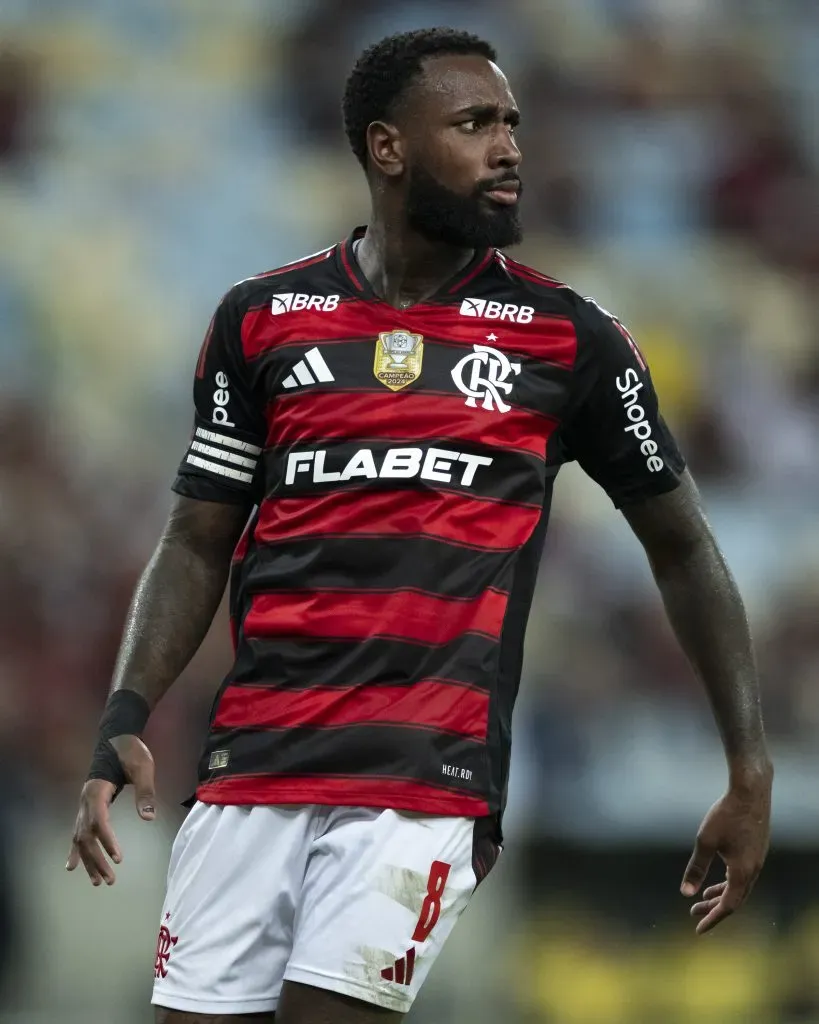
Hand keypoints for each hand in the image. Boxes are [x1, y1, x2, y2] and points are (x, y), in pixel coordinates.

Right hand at [66, 735, 155, 885]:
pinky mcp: (87, 807)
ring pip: (80, 839)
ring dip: (88, 861)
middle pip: (86, 836)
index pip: (98, 821)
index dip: (106, 840)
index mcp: (97, 790)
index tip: (118, 856)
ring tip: (98, 882)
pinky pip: (77, 833)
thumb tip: (148, 818)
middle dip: (96, 859)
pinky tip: (73, 867)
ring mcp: (83, 805)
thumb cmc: (132, 751)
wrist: (118, 737)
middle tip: (110, 880)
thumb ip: (145, 792)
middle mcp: (85, 800)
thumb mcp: (143, 768)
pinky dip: (76, 851)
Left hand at [681, 769, 771, 933]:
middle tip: (694, 914)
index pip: (728, 906)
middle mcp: (753, 870)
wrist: (750, 792)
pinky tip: (720, 877)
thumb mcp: (705, 841)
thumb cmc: (726, 815)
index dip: (712, 919)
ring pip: (740, 887)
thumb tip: (685, 892)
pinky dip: (729, 882)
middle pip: (735, 900)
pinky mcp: (757, 850)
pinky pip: (743, 875)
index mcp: (742, 872)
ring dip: (722, 895)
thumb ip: (696, 868)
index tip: (698, 928)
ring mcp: (757, 860)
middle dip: (714, 909)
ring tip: (704, 899)